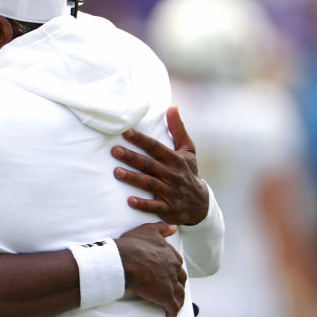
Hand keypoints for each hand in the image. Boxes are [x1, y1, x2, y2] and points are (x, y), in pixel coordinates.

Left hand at [112, 106, 208, 224]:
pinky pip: (155, 207)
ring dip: (133, 178)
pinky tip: (129, 200)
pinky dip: (143, 204)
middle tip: (114, 150)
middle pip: (149, 164)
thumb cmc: (188, 172)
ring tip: (116, 172)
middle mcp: (172, 175)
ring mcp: (170, 192)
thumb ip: (178, 129)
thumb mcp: (188, 150)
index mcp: (175, 159)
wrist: (201, 203)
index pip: (155, 147)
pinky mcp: (168, 209)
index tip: (125, 132)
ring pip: (150, 184)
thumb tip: (172, 106)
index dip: (141, 139)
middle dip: (132, 157)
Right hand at [116, 222, 185, 316]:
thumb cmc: (133, 245)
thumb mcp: (148, 230)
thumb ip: (162, 228)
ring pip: (180, 295)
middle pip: (181, 279)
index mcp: (171, 255)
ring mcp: (171, 284)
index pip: (177, 264)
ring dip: (178, 301)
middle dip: (178, 284)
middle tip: (173, 289)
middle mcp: (174, 269)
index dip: (173, 269)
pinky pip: (172, 309)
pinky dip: (172, 315)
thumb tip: (174, 227)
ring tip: (174, 306)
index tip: (170, 273)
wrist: (125, 260)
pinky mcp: (165, 297)